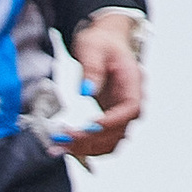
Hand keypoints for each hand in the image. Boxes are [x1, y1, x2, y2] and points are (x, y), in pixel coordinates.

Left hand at [67, 13, 145, 162]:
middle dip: (90, 139)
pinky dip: (84, 147)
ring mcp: (120, 114)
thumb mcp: (93, 47)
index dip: (111, 122)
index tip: (89, 126)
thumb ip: (92, 68)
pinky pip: (101, 141)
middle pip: (118, 131)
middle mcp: (131, 102)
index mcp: (133, 82)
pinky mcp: (109, 121)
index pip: (130, 109)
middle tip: (61, 139)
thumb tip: (86, 90)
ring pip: (110, 142)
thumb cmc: (101, 42)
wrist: (105, 42)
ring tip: (58, 146)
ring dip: (85, 149)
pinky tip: (64, 146)